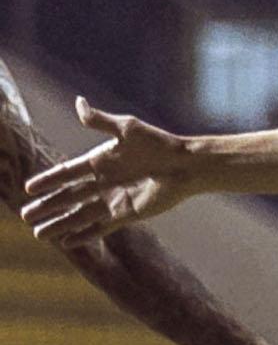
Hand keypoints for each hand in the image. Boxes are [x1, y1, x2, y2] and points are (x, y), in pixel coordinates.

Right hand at [22, 99, 200, 246]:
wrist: (186, 165)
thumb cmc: (159, 144)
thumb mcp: (127, 128)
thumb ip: (99, 120)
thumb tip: (78, 102)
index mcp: (99, 161)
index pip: (66, 173)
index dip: (47, 180)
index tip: (28, 189)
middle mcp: (104, 182)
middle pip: (68, 197)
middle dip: (47, 207)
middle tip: (25, 216)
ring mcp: (115, 199)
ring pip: (80, 215)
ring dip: (60, 224)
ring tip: (40, 235)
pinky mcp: (129, 213)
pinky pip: (102, 226)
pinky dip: (85, 234)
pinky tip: (69, 242)